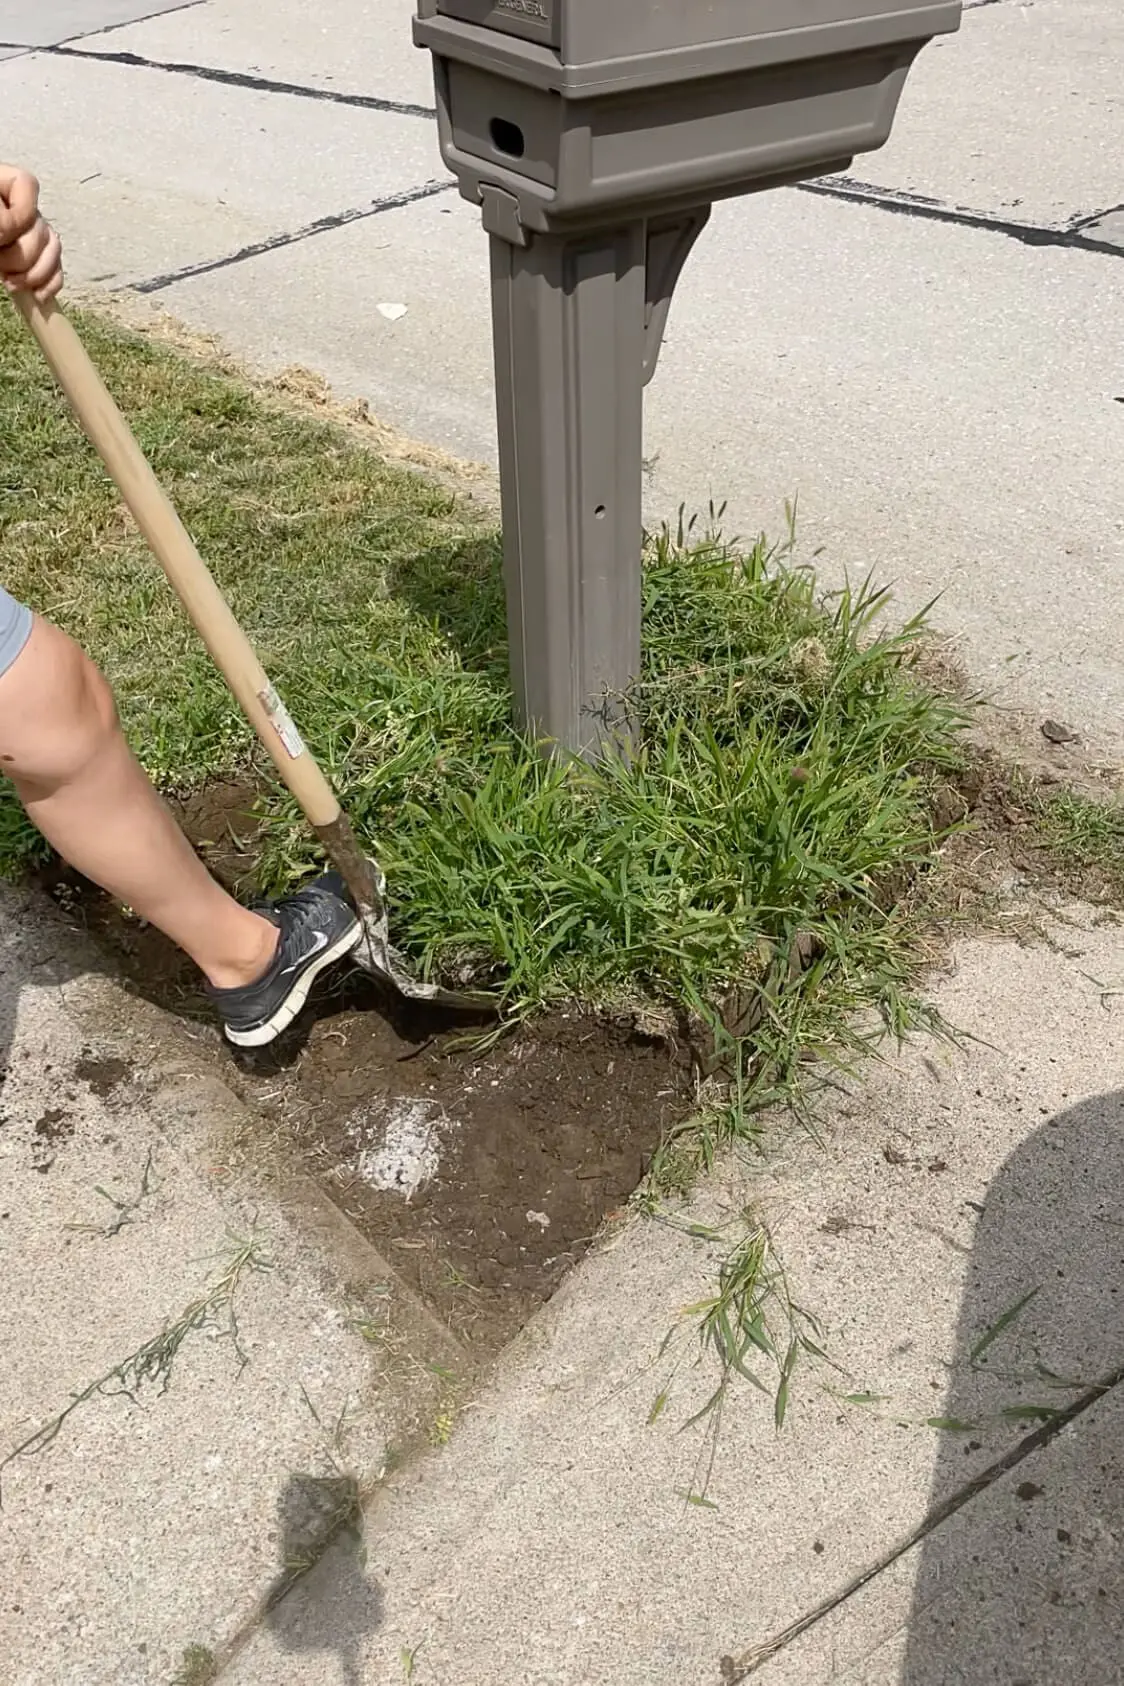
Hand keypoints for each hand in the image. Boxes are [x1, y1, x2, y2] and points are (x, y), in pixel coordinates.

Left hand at [0, 165, 62, 300]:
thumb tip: (6, 230)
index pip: (26, 185)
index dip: (18, 215)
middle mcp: (13, 206)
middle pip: (40, 223)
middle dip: (21, 252)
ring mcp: (24, 233)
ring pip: (52, 246)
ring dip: (36, 272)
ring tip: (10, 284)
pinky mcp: (30, 260)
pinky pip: (54, 268)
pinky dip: (49, 283)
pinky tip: (35, 295)